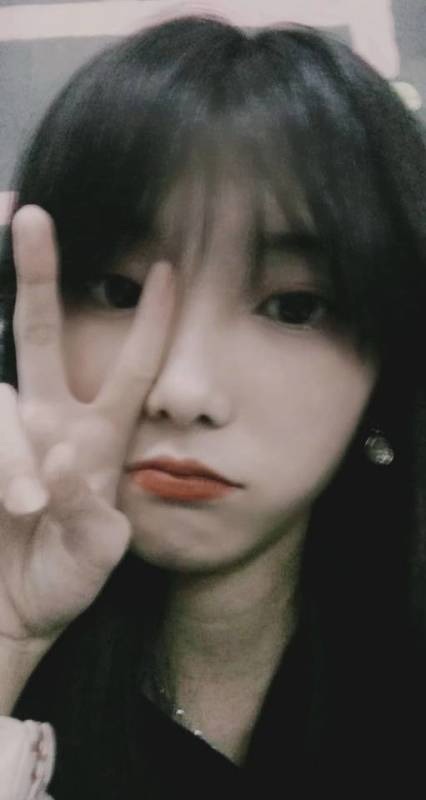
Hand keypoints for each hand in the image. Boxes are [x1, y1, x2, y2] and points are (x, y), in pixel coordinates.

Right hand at [0, 205, 174, 644]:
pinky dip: (1, 463)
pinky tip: (15, 499)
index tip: (167, 268)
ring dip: (12, 456)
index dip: (149, 322)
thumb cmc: (62, 583)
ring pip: (1, 402)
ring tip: (23, 509)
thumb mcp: (95, 556)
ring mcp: (5, 438)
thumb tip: (62, 461)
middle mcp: (48, 423)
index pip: (128, 368)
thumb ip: (88, 516)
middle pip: (41, 333)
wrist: (10, 620)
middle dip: (38, 274)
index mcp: (97, 438)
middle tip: (30, 214)